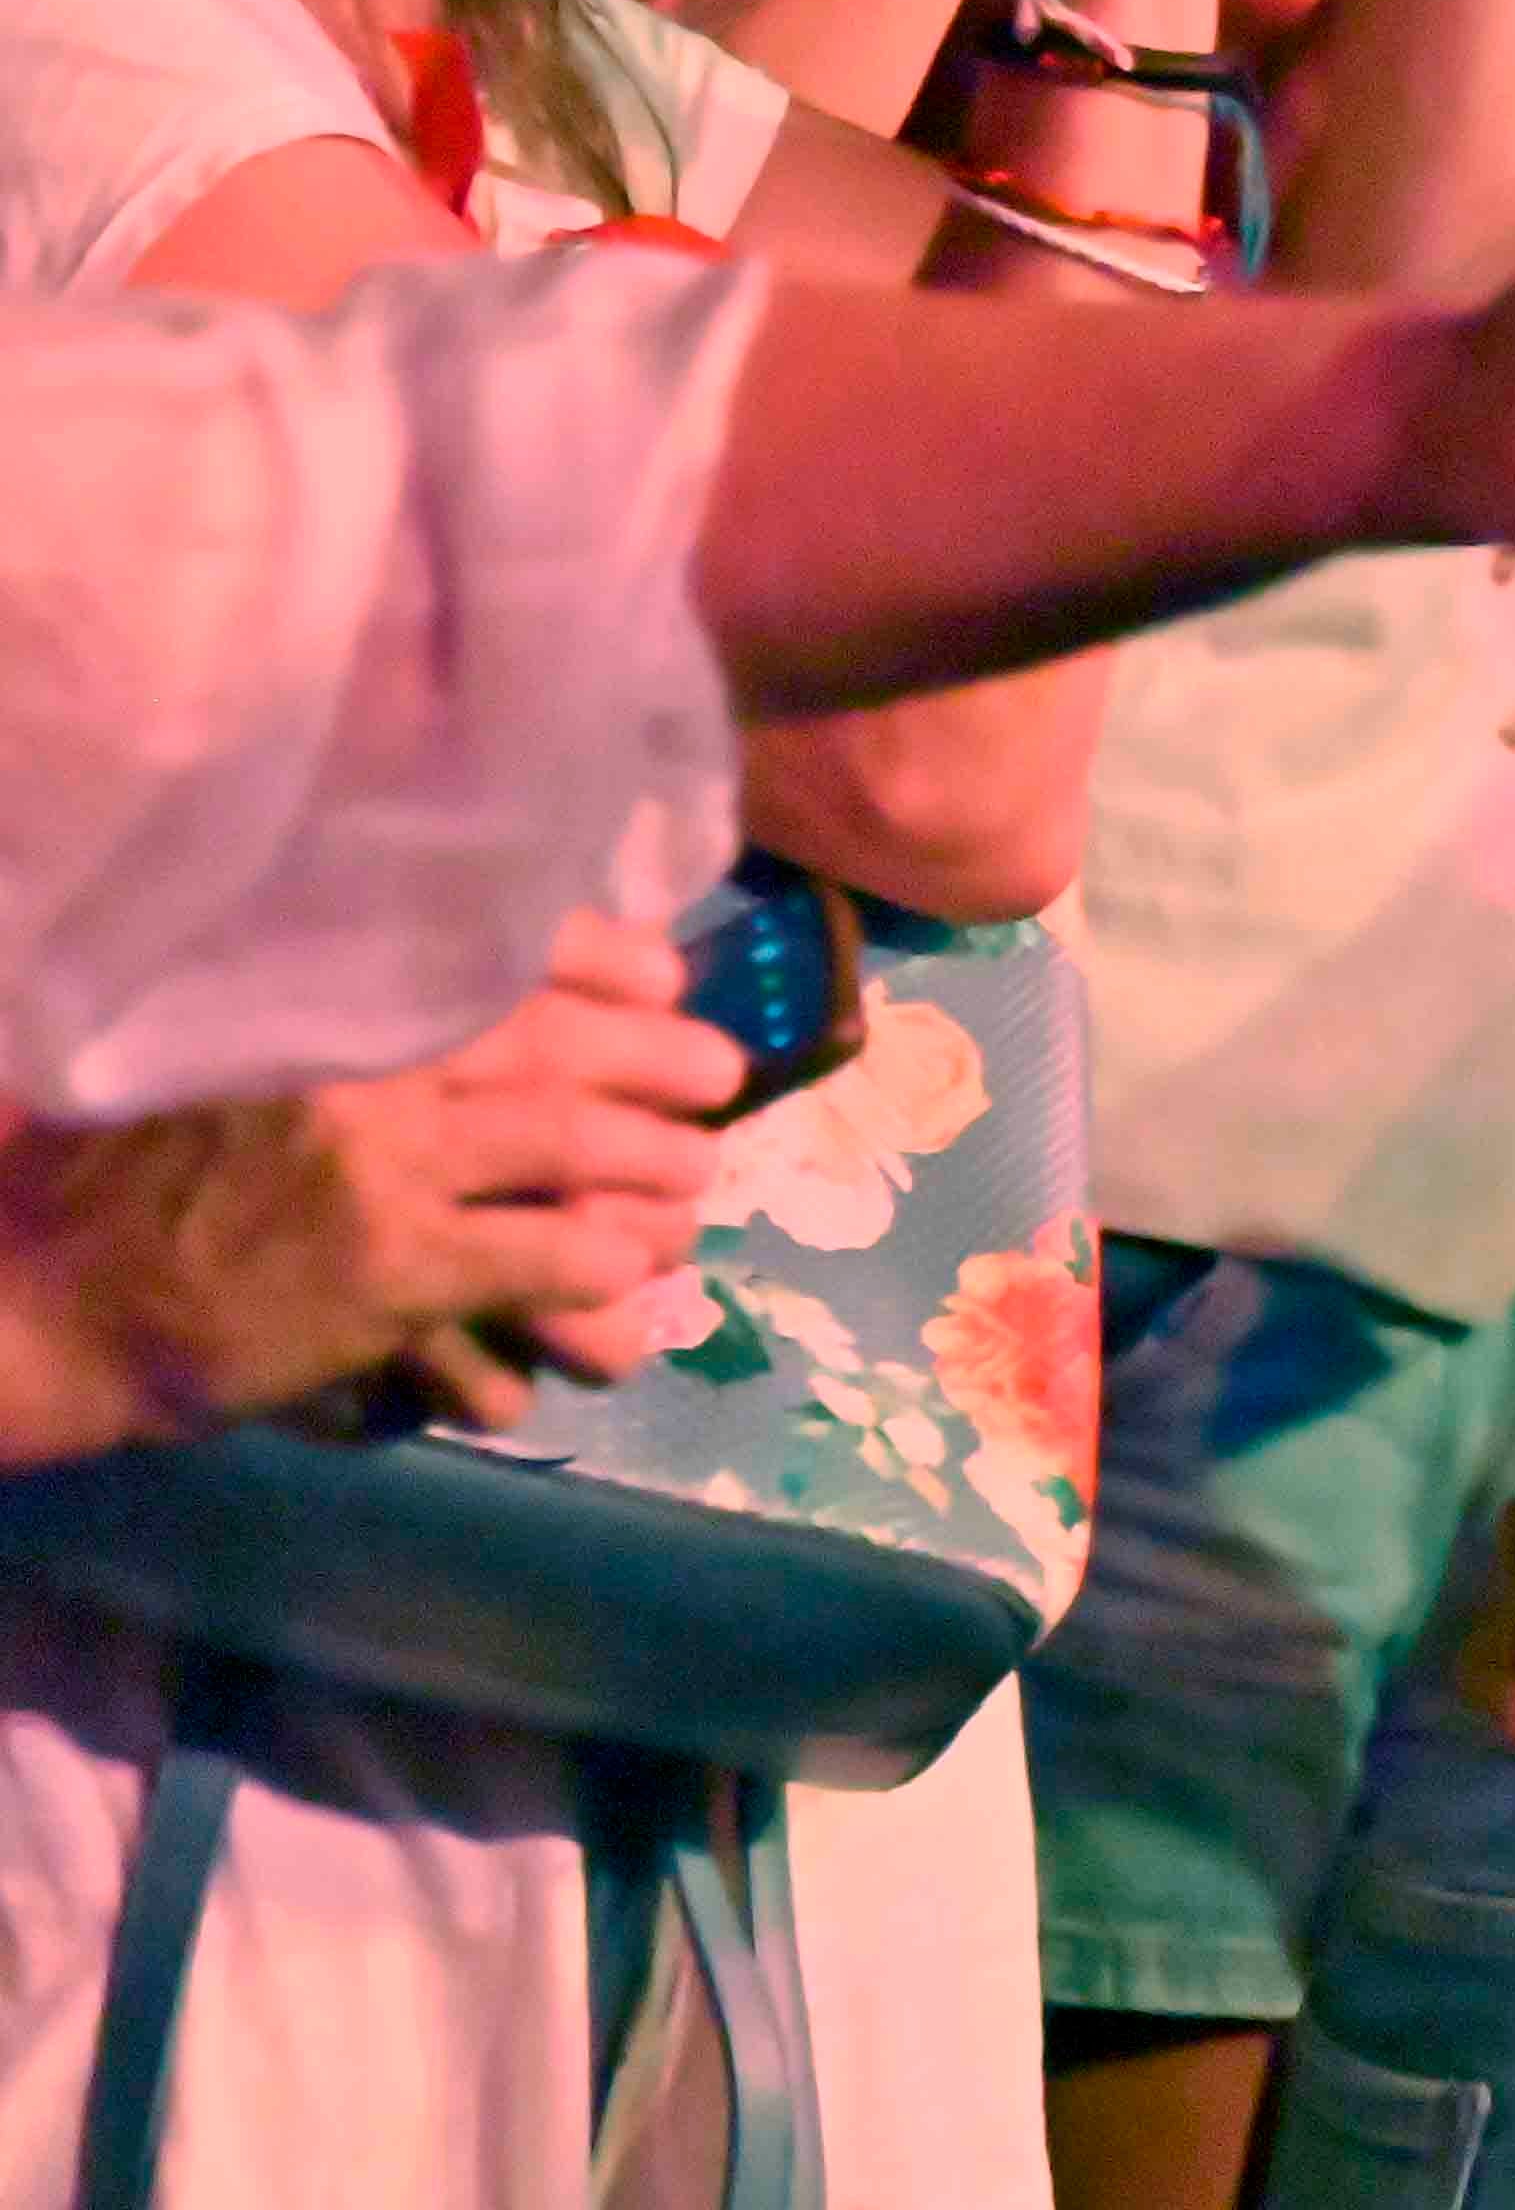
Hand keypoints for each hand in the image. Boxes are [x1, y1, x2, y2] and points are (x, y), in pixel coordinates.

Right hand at [0, 915, 739, 1451]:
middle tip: (723, 1074)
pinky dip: (596, 1260)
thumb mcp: (225, 1051)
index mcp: (318, 992)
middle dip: (655, 1054)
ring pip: (567, 1145)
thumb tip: (471, 972)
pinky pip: (534, 1255)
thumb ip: (331, 1010)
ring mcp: (377, 1164)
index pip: (495, 945)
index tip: (666, 972)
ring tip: (694, 1177)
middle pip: (554, 1039)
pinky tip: (627, 1268)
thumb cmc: (135, 1170)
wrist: (41, 1293)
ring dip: (651, 1161)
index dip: (600, 956)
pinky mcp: (387, 1267)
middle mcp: (358, 1059)